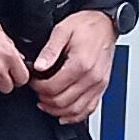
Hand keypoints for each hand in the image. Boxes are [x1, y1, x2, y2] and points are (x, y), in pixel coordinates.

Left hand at [29, 9, 115, 125]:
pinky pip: (90, 109)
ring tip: (46, 103)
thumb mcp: (62, 30)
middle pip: (63, 101)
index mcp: (81, 63)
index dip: (38, 88)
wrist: (106, 24)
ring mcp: (99, 84)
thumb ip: (49, 50)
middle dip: (45, 100)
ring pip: (75, 110)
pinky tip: (65, 115)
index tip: (33, 82)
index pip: (53, 87)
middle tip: (37, 92)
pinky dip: (76, 116)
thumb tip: (39, 66)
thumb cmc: (87, 26)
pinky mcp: (102, 87)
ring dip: (57, 111)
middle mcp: (92, 77)